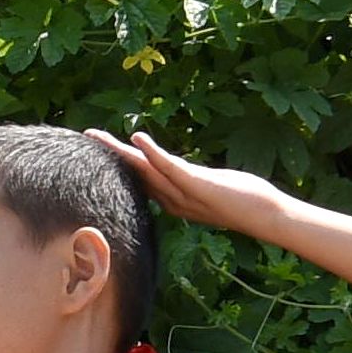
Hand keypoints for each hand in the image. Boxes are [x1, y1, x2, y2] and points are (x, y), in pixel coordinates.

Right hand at [93, 132, 281, 239]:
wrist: (266, 216)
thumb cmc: (246, 202)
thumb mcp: (213, 190)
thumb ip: (196, 184)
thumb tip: (188, 178)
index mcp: (174, 199)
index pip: (141, 179)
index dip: (118, 164)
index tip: (99, 151)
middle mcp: (173, 198)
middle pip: (133, 173)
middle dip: (108, 156)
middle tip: (85, 139)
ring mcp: (183, 193)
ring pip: (144, 169)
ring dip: (119, 152)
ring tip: (97, 136)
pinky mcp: (196, 185)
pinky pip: (170, 167)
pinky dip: (152, 152)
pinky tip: (137, 137)